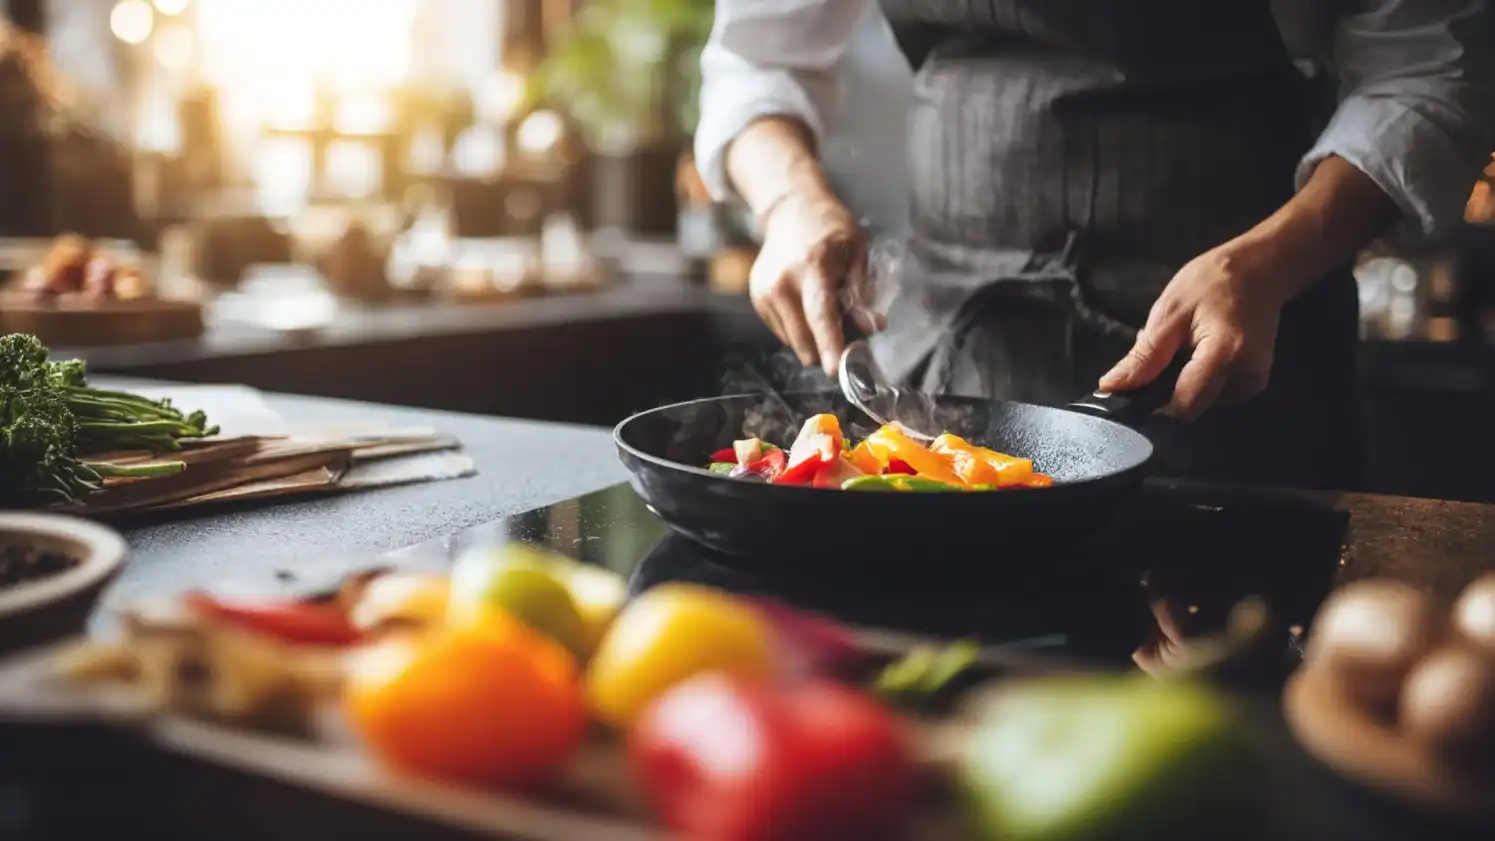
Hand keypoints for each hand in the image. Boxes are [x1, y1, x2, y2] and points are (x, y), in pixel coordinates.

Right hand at [750, 189, 876, 374]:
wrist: (789, 209)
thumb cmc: (829, 227)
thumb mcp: (856, 250)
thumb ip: (861, 291)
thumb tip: (872, 327)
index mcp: (811, 267)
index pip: (820, 315)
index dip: (829, 344)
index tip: (835, 370)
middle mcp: (782, 282)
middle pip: (804, 337)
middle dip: (827, 347)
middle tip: (848, 336)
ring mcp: (765, 292)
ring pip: (793, 341)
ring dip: (813, 339)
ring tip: (825, 312)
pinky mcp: (757, 299)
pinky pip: (783, 332)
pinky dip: (800, 329)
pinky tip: (807, 305)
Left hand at [1099, 242, 1291, 420]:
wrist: (1261, 269)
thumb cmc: (1212, 282)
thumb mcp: (1169, 312)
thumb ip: (1144, 356)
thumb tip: (1113, 387)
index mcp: (1225, 356)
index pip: (1183, 406)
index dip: (1154, 400)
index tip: (1139, 381)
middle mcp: (1245, 379)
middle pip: (1191, 406)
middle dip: (1168, 387)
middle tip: (1168, 350)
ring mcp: (1252, 384)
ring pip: (1200, 402)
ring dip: (1183, 381)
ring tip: (1186, 345)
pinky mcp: (1253, 384)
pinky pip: (1214, 394)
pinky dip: (1199, 379)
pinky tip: (1200, 351)